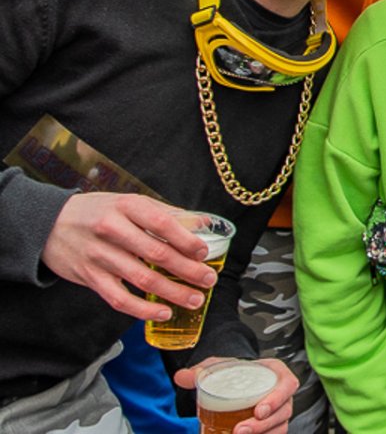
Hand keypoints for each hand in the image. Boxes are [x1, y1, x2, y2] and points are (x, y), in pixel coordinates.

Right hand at [40, 193, 217, 320]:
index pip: (163, 224)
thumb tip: (201, 224)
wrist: (48, 224)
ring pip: (142, 279)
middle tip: (208, 279)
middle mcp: (112, 230)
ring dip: (173, 292)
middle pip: (157, 254)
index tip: (204, 252)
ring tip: (195, 299)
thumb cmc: (98, 212)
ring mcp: (99, 256)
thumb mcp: (128, 203)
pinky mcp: (89, 277)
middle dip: (188, 270)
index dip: (187, 240)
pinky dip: (143, 309)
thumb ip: (164, 213)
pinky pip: (119, 299)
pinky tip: (163, 312)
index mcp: (126, 207)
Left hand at [175, 356, 296, 433]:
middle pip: (283, 411)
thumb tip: (181, 376)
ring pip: (279, 427)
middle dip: (262, 424)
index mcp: (277, 373)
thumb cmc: (236, 373)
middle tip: (239, 430)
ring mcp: (280, 411)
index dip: (278, 398)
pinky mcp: (273, 426)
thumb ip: (201, 371)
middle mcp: (283, 394)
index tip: (259, 410)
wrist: (237, 382)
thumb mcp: (220, 367)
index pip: (288, 384)